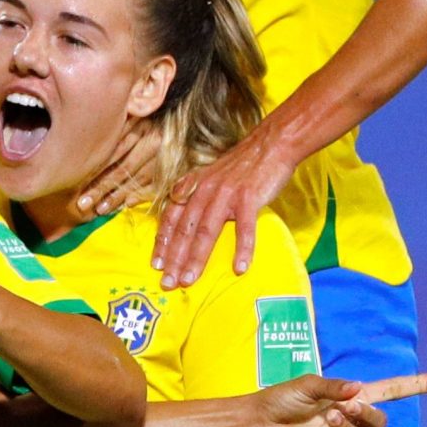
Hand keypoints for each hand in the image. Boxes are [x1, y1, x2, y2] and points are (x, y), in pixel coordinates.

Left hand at [73, 117, 167, 218]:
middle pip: (122, 168)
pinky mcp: (176, 166)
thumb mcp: (138, 113)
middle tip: (83, 203)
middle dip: (101, 188)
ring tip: (100, 209)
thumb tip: (87, 135)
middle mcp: (154, 139)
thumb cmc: (155, 115)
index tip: (76, 181)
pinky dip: (140, 194)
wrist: (189, 120)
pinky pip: (156, 184)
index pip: (114, 150)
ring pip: (137, 179)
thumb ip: (119, 124)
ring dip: (117, 196)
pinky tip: (126, 204)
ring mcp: (166, 154)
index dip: (94, 167)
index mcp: (141, 123)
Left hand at [151, 128, 300, 290]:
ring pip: (206, 232)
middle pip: (184, 230)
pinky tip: (240, 268)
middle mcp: (203, 191)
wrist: (270, 144)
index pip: (171, 218)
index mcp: (193, 187)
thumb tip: (185, 221)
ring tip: (189, 280)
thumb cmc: (241, 165)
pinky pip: (244, 228)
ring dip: (196, 259)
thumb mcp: (209, 176)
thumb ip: (195, 195)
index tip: (156, 265)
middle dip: (173, 259)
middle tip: (167, 283)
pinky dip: (242, 249)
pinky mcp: (248, 198)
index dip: (162, 242)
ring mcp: (225, 194)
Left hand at [240, 373, 426, 426]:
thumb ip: (334, 386)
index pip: (387, 391)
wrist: (251, 425)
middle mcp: (347, 420)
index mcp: (346, 397)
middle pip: (378, 418)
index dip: (413, 385)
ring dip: (350, 426)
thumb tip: (360, 390)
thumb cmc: (276, 400)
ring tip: (327, 419)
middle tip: (342, 406)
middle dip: (367, 412)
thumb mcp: (305, 385)